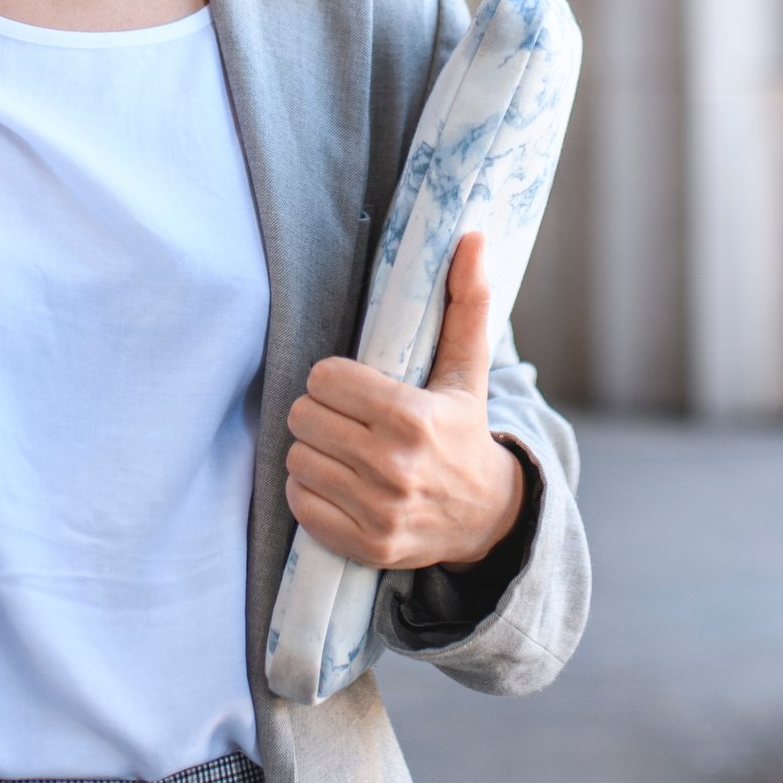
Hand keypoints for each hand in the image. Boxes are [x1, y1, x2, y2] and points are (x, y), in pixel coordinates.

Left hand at [283, 231, 526, 570]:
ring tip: (344, 449)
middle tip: (345, 418)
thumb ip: (467, 302)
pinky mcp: (365, 545)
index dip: (333, 379)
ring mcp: (378, 511)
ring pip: (297, 460)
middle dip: (319, 413)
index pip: (323, 378)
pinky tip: (341, 482)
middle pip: (303, 417)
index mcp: (412, 417)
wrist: (486, 518)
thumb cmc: (464, 430)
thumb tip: (473, 237)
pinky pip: (300, 504)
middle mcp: (393, 467)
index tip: (353, 386)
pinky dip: (311, 491)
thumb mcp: (469, 370)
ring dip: (313, 451)